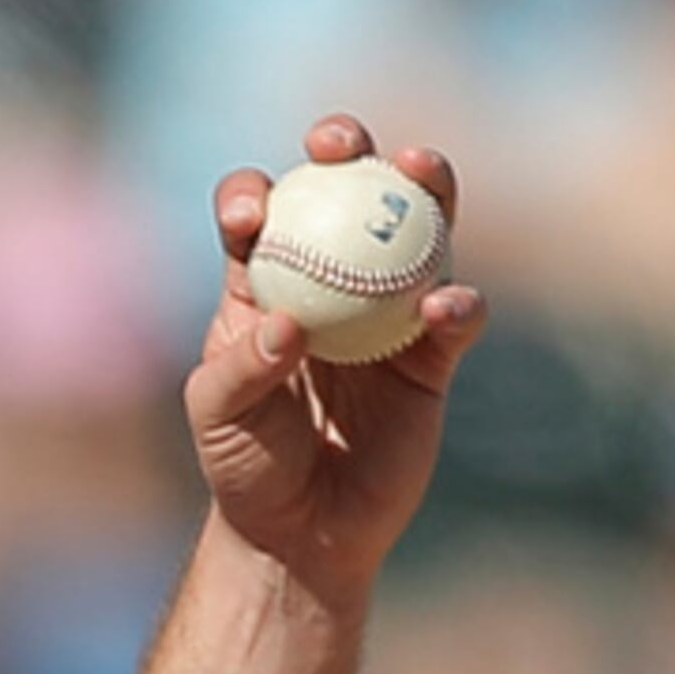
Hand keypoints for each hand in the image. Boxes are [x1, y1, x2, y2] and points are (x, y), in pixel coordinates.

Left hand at [184, 115, 488, 612]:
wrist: (302, 530)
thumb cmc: (244, 464)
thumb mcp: (218, 416)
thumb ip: (241, 368)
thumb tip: (286, 324)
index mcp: (261, 285)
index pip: (256, 217)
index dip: (253, 194)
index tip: (253, 214)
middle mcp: (328, 282)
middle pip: (342, 195)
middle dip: (343, 150)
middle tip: (339, 143)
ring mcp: (385, 311)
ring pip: (414, 232)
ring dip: (424, 189)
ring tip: (420, 167)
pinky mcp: (432, 356)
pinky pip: (453, 315)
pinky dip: (455, 303)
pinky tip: (442, 307)